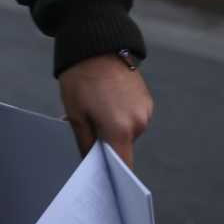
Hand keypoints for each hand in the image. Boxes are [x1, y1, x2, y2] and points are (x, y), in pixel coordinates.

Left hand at [59, 54, 153, 168]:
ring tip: (98, 106)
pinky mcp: (147, 100)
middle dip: (107, 142)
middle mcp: (139, 123)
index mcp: (120, 129)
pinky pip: (134, 117)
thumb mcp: (76, 114)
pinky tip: (108, 99)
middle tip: (88, 125)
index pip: (123, 164)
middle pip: (124, 147)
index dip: (114, 174)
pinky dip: (122, 115)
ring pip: (129, 132)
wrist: (97, 45)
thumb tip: (91, 162)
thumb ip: (86, 143)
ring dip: (115, 127)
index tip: (104, 178)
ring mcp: (146, 111)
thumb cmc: (81, 80)